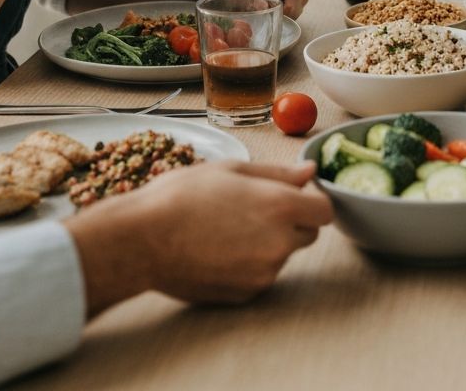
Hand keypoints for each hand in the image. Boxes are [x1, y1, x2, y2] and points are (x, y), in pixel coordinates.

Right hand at [66, 160, 332, 312]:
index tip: (293, 196)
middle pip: (308, 233)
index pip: (324, 210)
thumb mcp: (232, 170)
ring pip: (282, 255)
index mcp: (280, 206)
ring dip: (268, 243)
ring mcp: (263, 273)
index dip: (311, 201)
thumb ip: (279, 173)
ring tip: (227, 228)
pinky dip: (249, 265)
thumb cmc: (182, 196)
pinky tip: (218, 250)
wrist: (142, 241)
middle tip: (253, 209)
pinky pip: (261, 276)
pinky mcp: (245, 294)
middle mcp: (279, 243)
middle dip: (291, 221)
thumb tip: (310, 171)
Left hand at [206, 0, 308, 17]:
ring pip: (297, 1)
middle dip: (294, 10)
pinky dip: (284, 15)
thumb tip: (265, 8)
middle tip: (280, 21)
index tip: (286, 16)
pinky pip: (288, 6)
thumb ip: (244, 1)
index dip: (294, 3)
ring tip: (274, 20)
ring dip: (290, 13)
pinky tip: (271, 19)